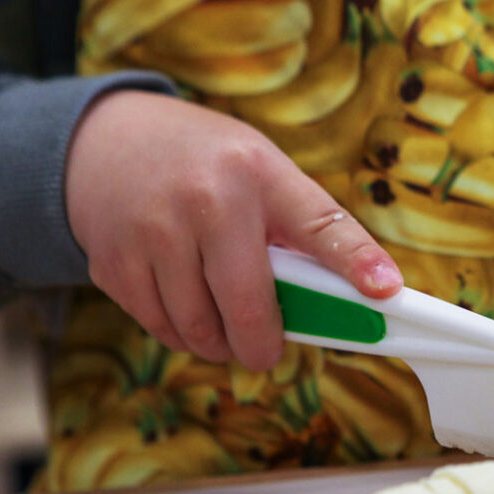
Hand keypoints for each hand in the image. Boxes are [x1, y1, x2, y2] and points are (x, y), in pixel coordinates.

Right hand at [65, 89, 401, 370]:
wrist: (108, 140)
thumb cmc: (208, 167)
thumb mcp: (263, 175)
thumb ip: (305, 232)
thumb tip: (357, 299)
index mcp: (259, 174)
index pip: (320, 224)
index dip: (356, 262)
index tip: (385, 292)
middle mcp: (206, 199)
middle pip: (248, 306)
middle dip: (262, 346)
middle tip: (266, 352)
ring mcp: (153, 231)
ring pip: (200, 329)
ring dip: (220, 344)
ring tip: (225, 326)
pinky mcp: (113, 261)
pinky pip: (159, 327)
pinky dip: (180, 335)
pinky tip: (186, 309)